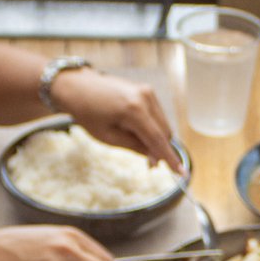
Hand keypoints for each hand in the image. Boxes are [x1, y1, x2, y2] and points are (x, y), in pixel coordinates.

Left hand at [53, 69, 178, 167]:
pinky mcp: (146, 91)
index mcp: (134, 110)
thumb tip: (155, 157)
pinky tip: (136, 131)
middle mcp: (145, 98)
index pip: (158, 139)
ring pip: (163, 124)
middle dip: (160, 150)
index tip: (181, 173)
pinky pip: (157, 115)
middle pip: (164, 132)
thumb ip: (135, 147)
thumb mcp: (108, 137)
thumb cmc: (88, 113)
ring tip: (136, 144)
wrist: (78, 87)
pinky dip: (152, 127)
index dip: (170, 158)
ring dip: (156, 138)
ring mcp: (147, 92)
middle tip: (149, 165)